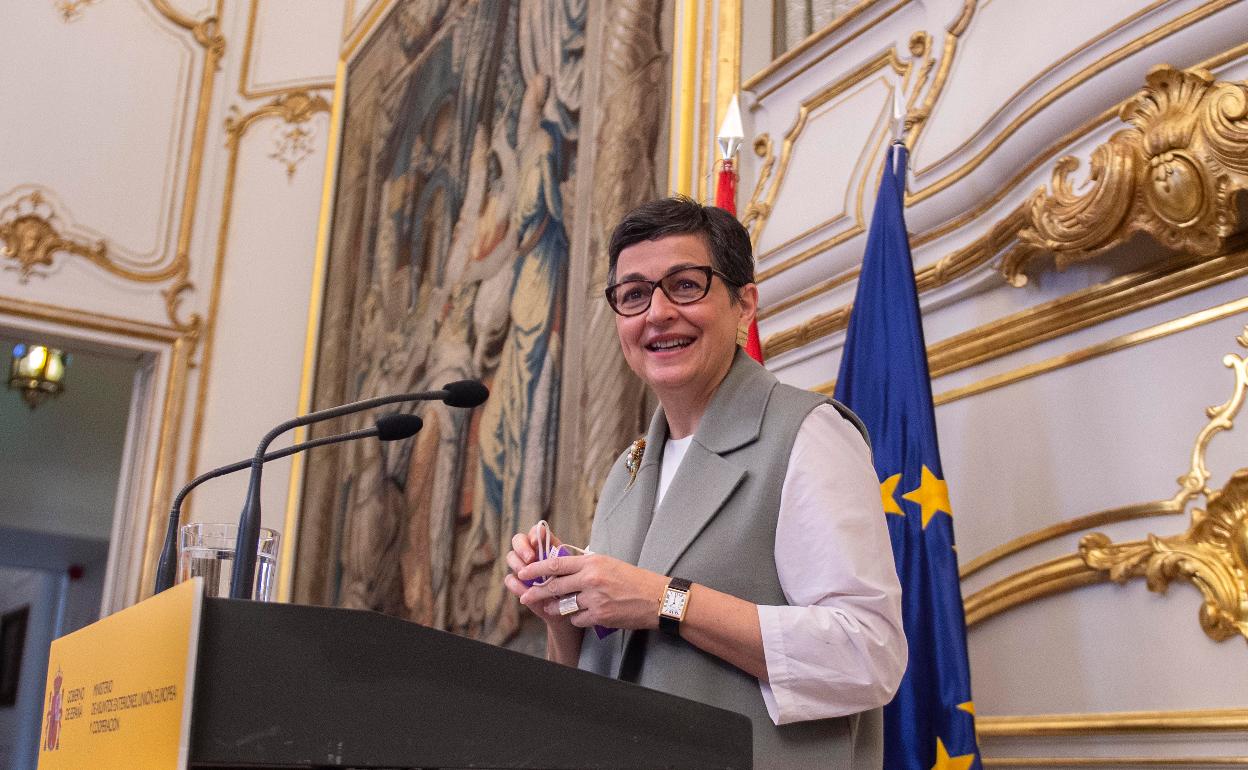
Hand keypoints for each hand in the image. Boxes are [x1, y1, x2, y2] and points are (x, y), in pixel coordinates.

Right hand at [502, 524, 570, 626]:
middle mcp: (532, 554)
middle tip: (530, 559)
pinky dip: (516, 584)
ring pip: (511, 557)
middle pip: (518, 540)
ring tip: (526, 576)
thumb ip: (562, 561)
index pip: (536, 532)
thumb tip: (554, 551)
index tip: (536, 542)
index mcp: (547, 547)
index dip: (535, 534)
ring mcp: (523, 568)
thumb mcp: (572, 573)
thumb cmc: (574, 587)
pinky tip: (524, 592)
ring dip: (518, 564)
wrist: (569, 610)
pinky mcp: (518, 584)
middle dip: (522, 548)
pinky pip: (510, 579)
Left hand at [516, 553, 668, 630]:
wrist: (656, 598)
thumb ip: (586, 565)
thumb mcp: (609, 563)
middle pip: (555, 586)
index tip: (523, 572)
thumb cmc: (633, 579)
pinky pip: (577, 618)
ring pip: (564, 605)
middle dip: (537, 592)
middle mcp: (591, 578)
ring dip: (556, 608)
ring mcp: (595, 598)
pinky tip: (583, 615)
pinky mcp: (600, 615)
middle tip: (525, 596)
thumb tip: (562, 568)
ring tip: (551, 608)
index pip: (556, 564)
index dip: (536, 569)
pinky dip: (577, 618)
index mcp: (592, 562)